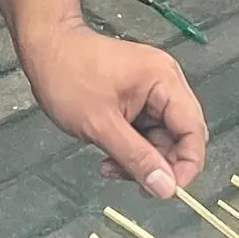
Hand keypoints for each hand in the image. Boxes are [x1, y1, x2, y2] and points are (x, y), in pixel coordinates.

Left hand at [21, 20, 207, 197]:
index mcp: (164, 81)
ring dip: (141, 160)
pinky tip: (110, 156)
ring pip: (162, 140)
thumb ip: (137, 159)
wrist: (44, 47)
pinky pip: (146, 133)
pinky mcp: (139, 99)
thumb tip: (166, 188)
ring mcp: (153, 91)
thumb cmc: (66, 74)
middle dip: (159, 164)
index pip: (194, 130)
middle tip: (135, 182)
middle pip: (181, 137)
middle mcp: (166, 83)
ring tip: (111, 166)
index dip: (187, 165)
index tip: (169, 190)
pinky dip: (131, 149)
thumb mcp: (100, 125)